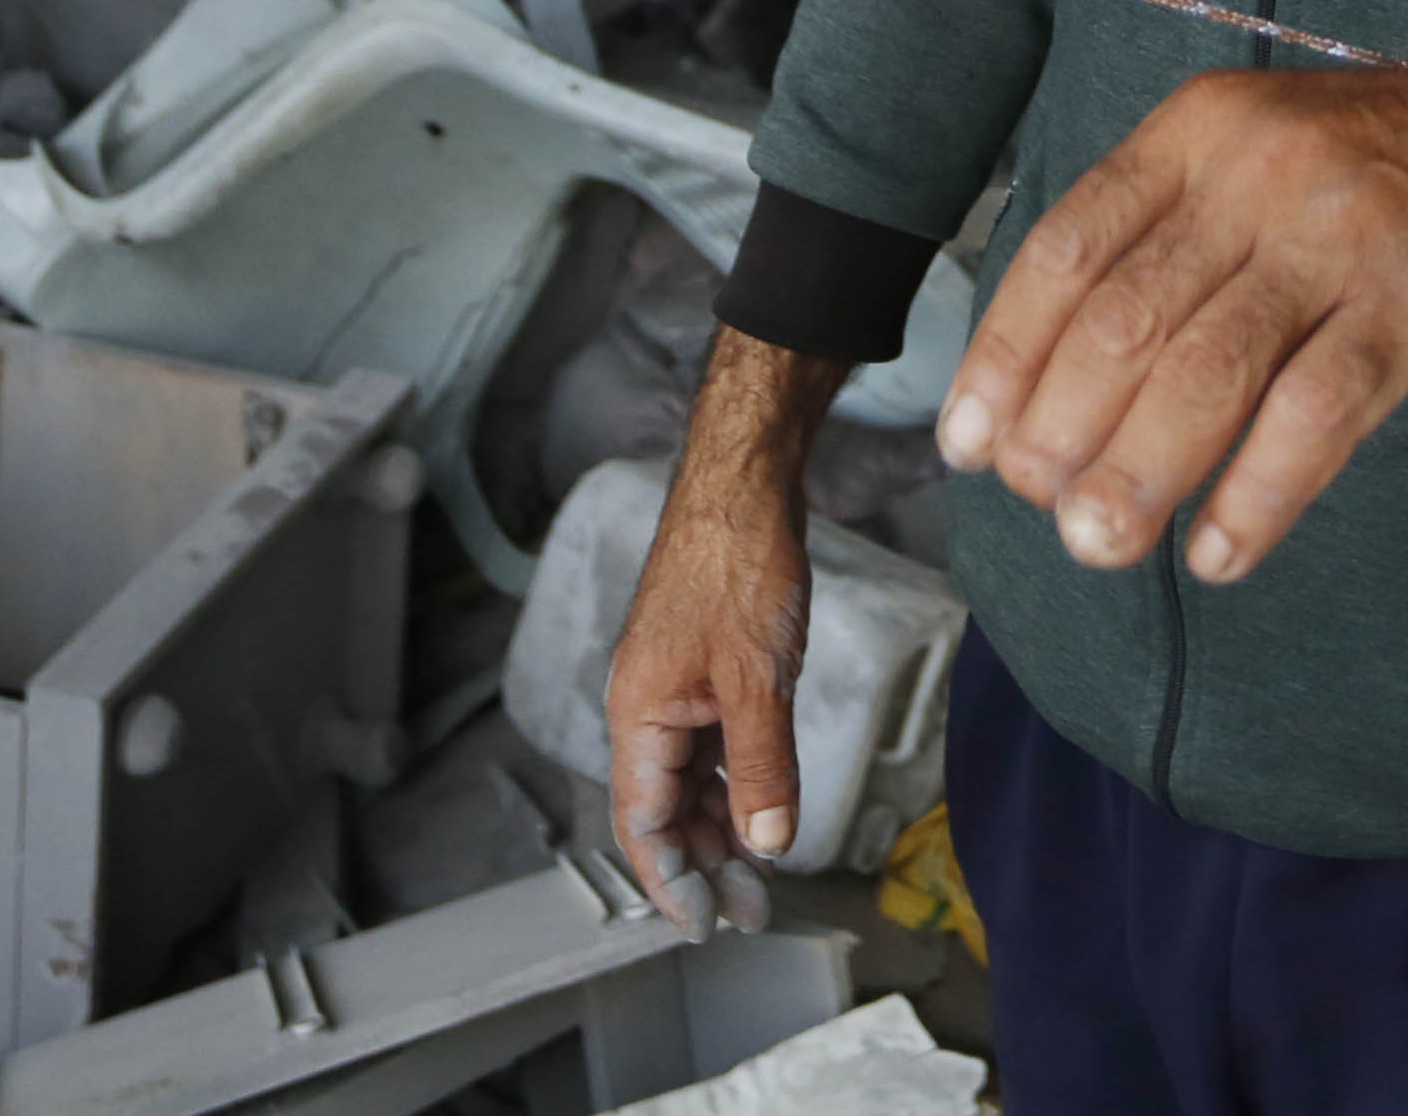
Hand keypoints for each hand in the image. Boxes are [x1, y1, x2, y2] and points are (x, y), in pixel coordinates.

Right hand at [606, 332, 835, 936]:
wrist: (744, 484)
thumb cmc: (739, 565)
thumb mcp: (759, 678)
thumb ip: (762, 766)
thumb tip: (769, 845)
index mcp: (638, 714)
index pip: (644, 825)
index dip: (673, 882)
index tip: (708, 925)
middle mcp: (644, 706)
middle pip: (662, 809)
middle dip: (704, 865)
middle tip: (754, 909)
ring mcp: (671, 686)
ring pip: (687, 779)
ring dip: (720, 827)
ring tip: (763, 870)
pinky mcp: (700, 667)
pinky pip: (707, 744)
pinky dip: (732, 780)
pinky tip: (762, 802)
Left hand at [940, 23, 1407, 589]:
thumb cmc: (1393, 168)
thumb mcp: (1263, 154)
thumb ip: (1169, 237)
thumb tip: (1053, 380)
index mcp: (1201, 131)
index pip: (1069, 246)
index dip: (1007, 353)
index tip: (972, 442)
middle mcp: (1258, 171)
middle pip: (1126, 317)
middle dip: (1064, 429)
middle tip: (1045, 512)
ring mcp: (1340, 234)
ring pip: (1207, 369)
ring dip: (1142, 472)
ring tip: (1104, 547)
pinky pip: (1316, 412)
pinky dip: (1257, 493)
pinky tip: (1224, 552)